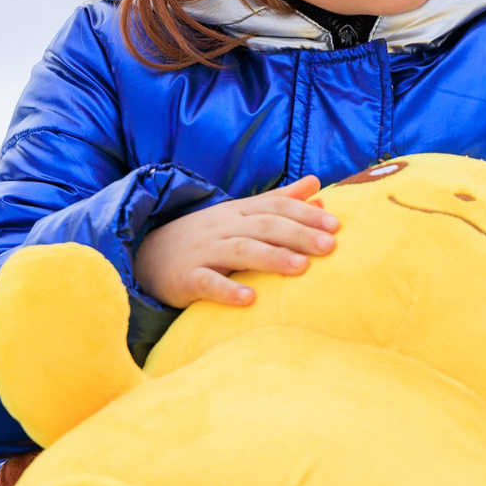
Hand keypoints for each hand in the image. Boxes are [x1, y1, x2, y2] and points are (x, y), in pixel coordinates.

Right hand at [132, 176, 337, 307]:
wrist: (149, 254)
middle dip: (299, 235)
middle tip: (330, 246)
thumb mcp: (242, 214)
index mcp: (240, 211)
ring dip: (272, 258)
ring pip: (240, 250)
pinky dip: (227, 290)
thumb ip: (280, 200)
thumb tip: (318, 185)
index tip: (336, 225)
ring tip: (301, 268)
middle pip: (264, 226)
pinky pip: (207, 282)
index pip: (276, 206)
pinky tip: (249, 300)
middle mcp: (223, 227)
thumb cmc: (209, 236)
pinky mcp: (186, 278)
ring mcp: (204, 251)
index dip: (305, 214)